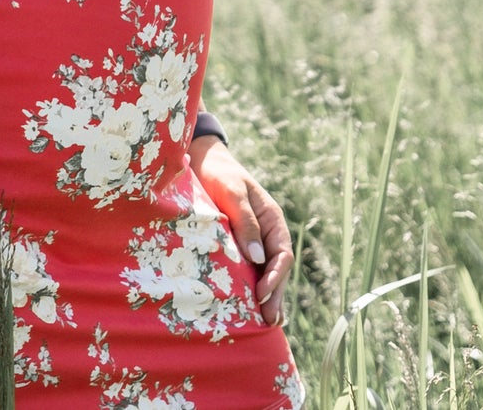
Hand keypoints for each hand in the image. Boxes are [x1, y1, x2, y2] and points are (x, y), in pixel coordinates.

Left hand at [190, 136, 293, 326]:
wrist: (200, 160)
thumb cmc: (218, 173)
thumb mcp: (232, 192)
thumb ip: (245, 221)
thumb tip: (258, 258)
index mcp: (271, 218)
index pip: (282, 252)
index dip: (276, 276)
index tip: (263, 293)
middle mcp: (266, 232)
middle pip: (276, 268)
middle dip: (275, 295)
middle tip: (269, 320)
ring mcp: (253, 240)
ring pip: (264, 271)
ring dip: (266, 296)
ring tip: (265, 323)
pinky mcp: (237, 245)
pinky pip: (249, 268)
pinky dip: (251, 287)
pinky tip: (248, 307)